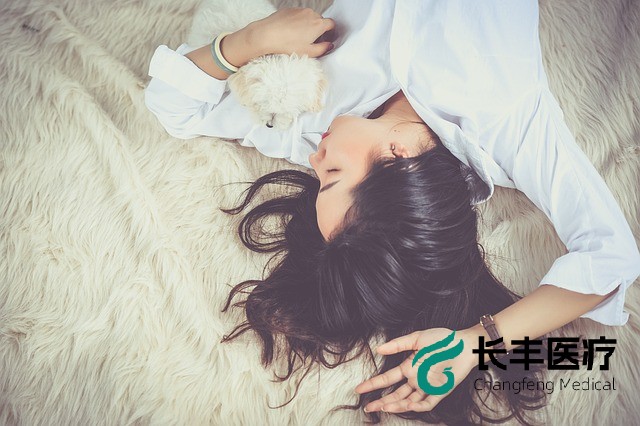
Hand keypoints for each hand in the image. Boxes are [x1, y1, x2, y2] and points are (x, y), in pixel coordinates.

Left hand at [247, 7, 336, 57]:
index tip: (326, 38)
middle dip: (317, 28)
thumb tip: (329, 45)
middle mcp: (310, 14)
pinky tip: (289, 31)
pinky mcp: (289, 9)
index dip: (330, 31)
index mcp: (318, 24)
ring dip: (307, 24)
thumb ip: (323, 49)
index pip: (331, 24)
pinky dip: (297, 21)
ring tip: (298, 36)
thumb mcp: (308, 52)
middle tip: (310, 40)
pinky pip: (298, 14)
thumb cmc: (287, 45)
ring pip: (308, 16)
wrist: (267, 34)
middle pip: (320, 20)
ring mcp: (299, 10)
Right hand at [354, 327, 480, 412]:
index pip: (388, 378)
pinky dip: (418, 406)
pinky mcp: (440, 392)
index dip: (373, 384)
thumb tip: (380, 349)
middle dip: (381, 401)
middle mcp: (416, 379)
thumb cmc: (442, 340)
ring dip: (396, 405)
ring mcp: (427, 387)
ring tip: (384, 407)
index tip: (359, 389)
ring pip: (408, 401)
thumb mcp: (417, 338)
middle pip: (395, 394)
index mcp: (409, 366)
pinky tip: (408, 405)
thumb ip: (399, 345)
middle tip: (368, 407)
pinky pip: (427, 403)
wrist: (464, 345)